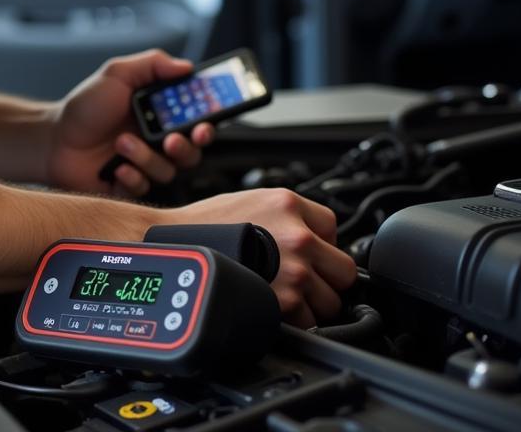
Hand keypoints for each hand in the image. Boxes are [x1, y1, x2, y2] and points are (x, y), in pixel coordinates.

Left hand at [45, 49, 213, 197]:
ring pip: (167, 170)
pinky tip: (116, 166)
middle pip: (192, 151)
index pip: (196, 120)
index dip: (207, 123)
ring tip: (121, 142)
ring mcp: (144, 165)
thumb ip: (152, 64)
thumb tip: (185, 66)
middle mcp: (156, 142)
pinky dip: (133, 177)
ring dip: (146, 157)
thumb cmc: (85, 106)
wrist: (53, 138)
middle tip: (171, 140)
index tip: (206, 122)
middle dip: (186, 146)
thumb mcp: (117, 74)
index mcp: (160, 115)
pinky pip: (145, 188)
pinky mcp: (129, 187)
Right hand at [175, 188, 356, 326]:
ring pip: (332, 300)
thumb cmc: (204, 224)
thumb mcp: (252, 199)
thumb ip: (287, 214)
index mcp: (288, 204)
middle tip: (302, 276)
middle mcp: (297, 235)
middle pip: (343, 269)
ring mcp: (294, 270)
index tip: (306, 251)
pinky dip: (295, 319)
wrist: (176, 244)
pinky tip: (273, 302)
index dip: (319, 242)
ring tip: (284, 291)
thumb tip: (314, 235)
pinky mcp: (284, 300)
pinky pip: (310, 321)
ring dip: (312, 301)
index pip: (333, 228)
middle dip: (326, 276)